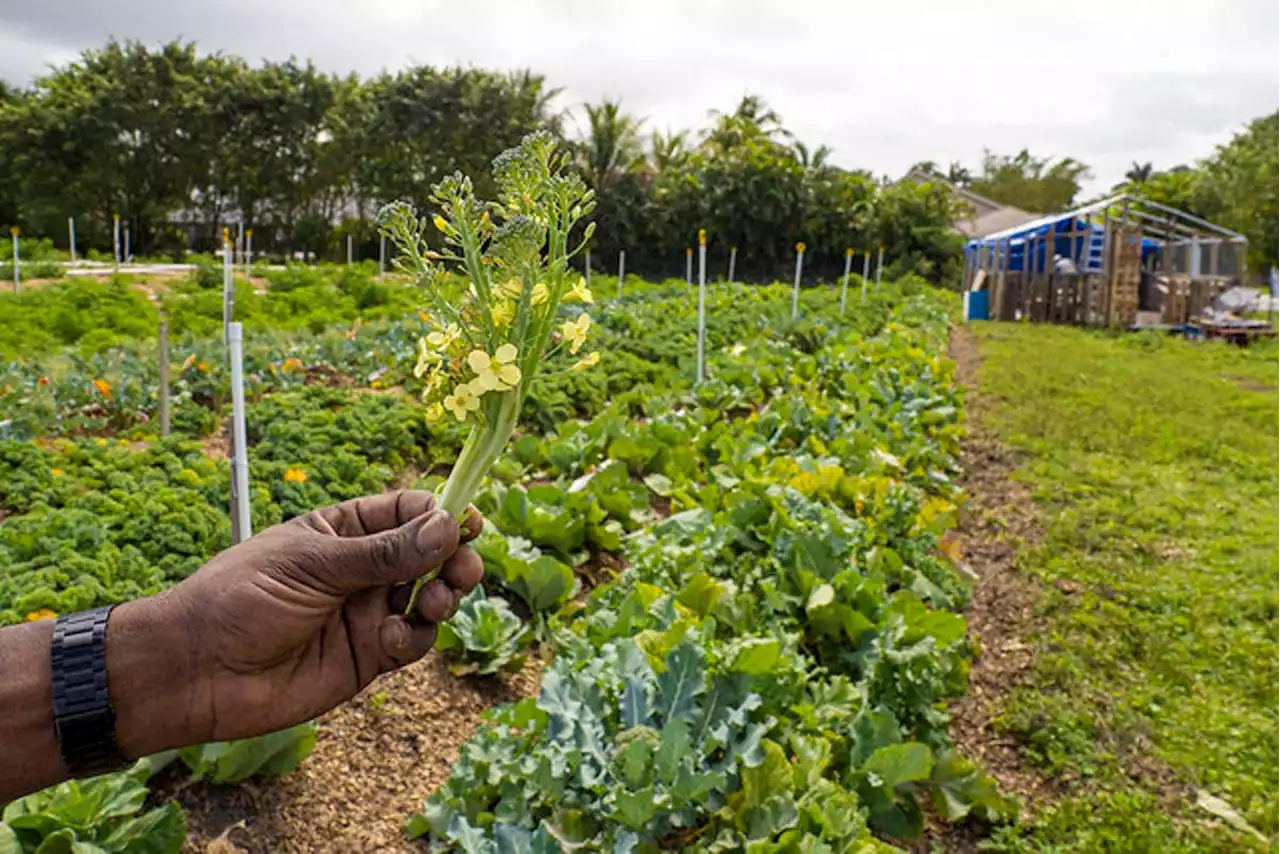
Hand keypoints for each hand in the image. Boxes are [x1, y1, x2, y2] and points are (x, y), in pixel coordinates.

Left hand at [106, 490, 482, 755]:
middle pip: (430, 555)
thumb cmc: (240, 599)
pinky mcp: (368, 656)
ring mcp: (367, 612)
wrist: (196, 672)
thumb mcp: (314, 565)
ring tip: (433, 604)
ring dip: (441, 598)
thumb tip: (448, 525)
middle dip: (453, 559)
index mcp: (343, 530)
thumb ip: (384, 553)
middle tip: (463, 570)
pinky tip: (388, 640)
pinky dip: (412, 638)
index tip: (467, 522)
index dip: (442, 514)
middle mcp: (362, 569)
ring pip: (429, 598)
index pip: (408, 511)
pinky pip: (411, 641)